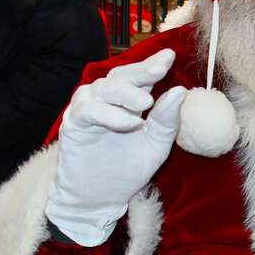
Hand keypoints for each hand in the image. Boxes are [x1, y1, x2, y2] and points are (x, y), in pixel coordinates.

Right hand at [46, 49, 186, 245]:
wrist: (101, 198)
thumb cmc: (129, 169)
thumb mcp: (156, 145)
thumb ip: (167, 120)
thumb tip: (180, 91)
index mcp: (129, 101)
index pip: (141, 77)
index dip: (154, 64)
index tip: (170, 56)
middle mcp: (107, 99)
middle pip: (122, 76)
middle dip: (142, 71)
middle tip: (160, 70)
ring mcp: (88, 109)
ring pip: (104, 88)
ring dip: (126, 93)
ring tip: (145, 104)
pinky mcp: (74, 124)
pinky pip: (89, 110)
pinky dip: (110, 114)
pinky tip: (129, 122)